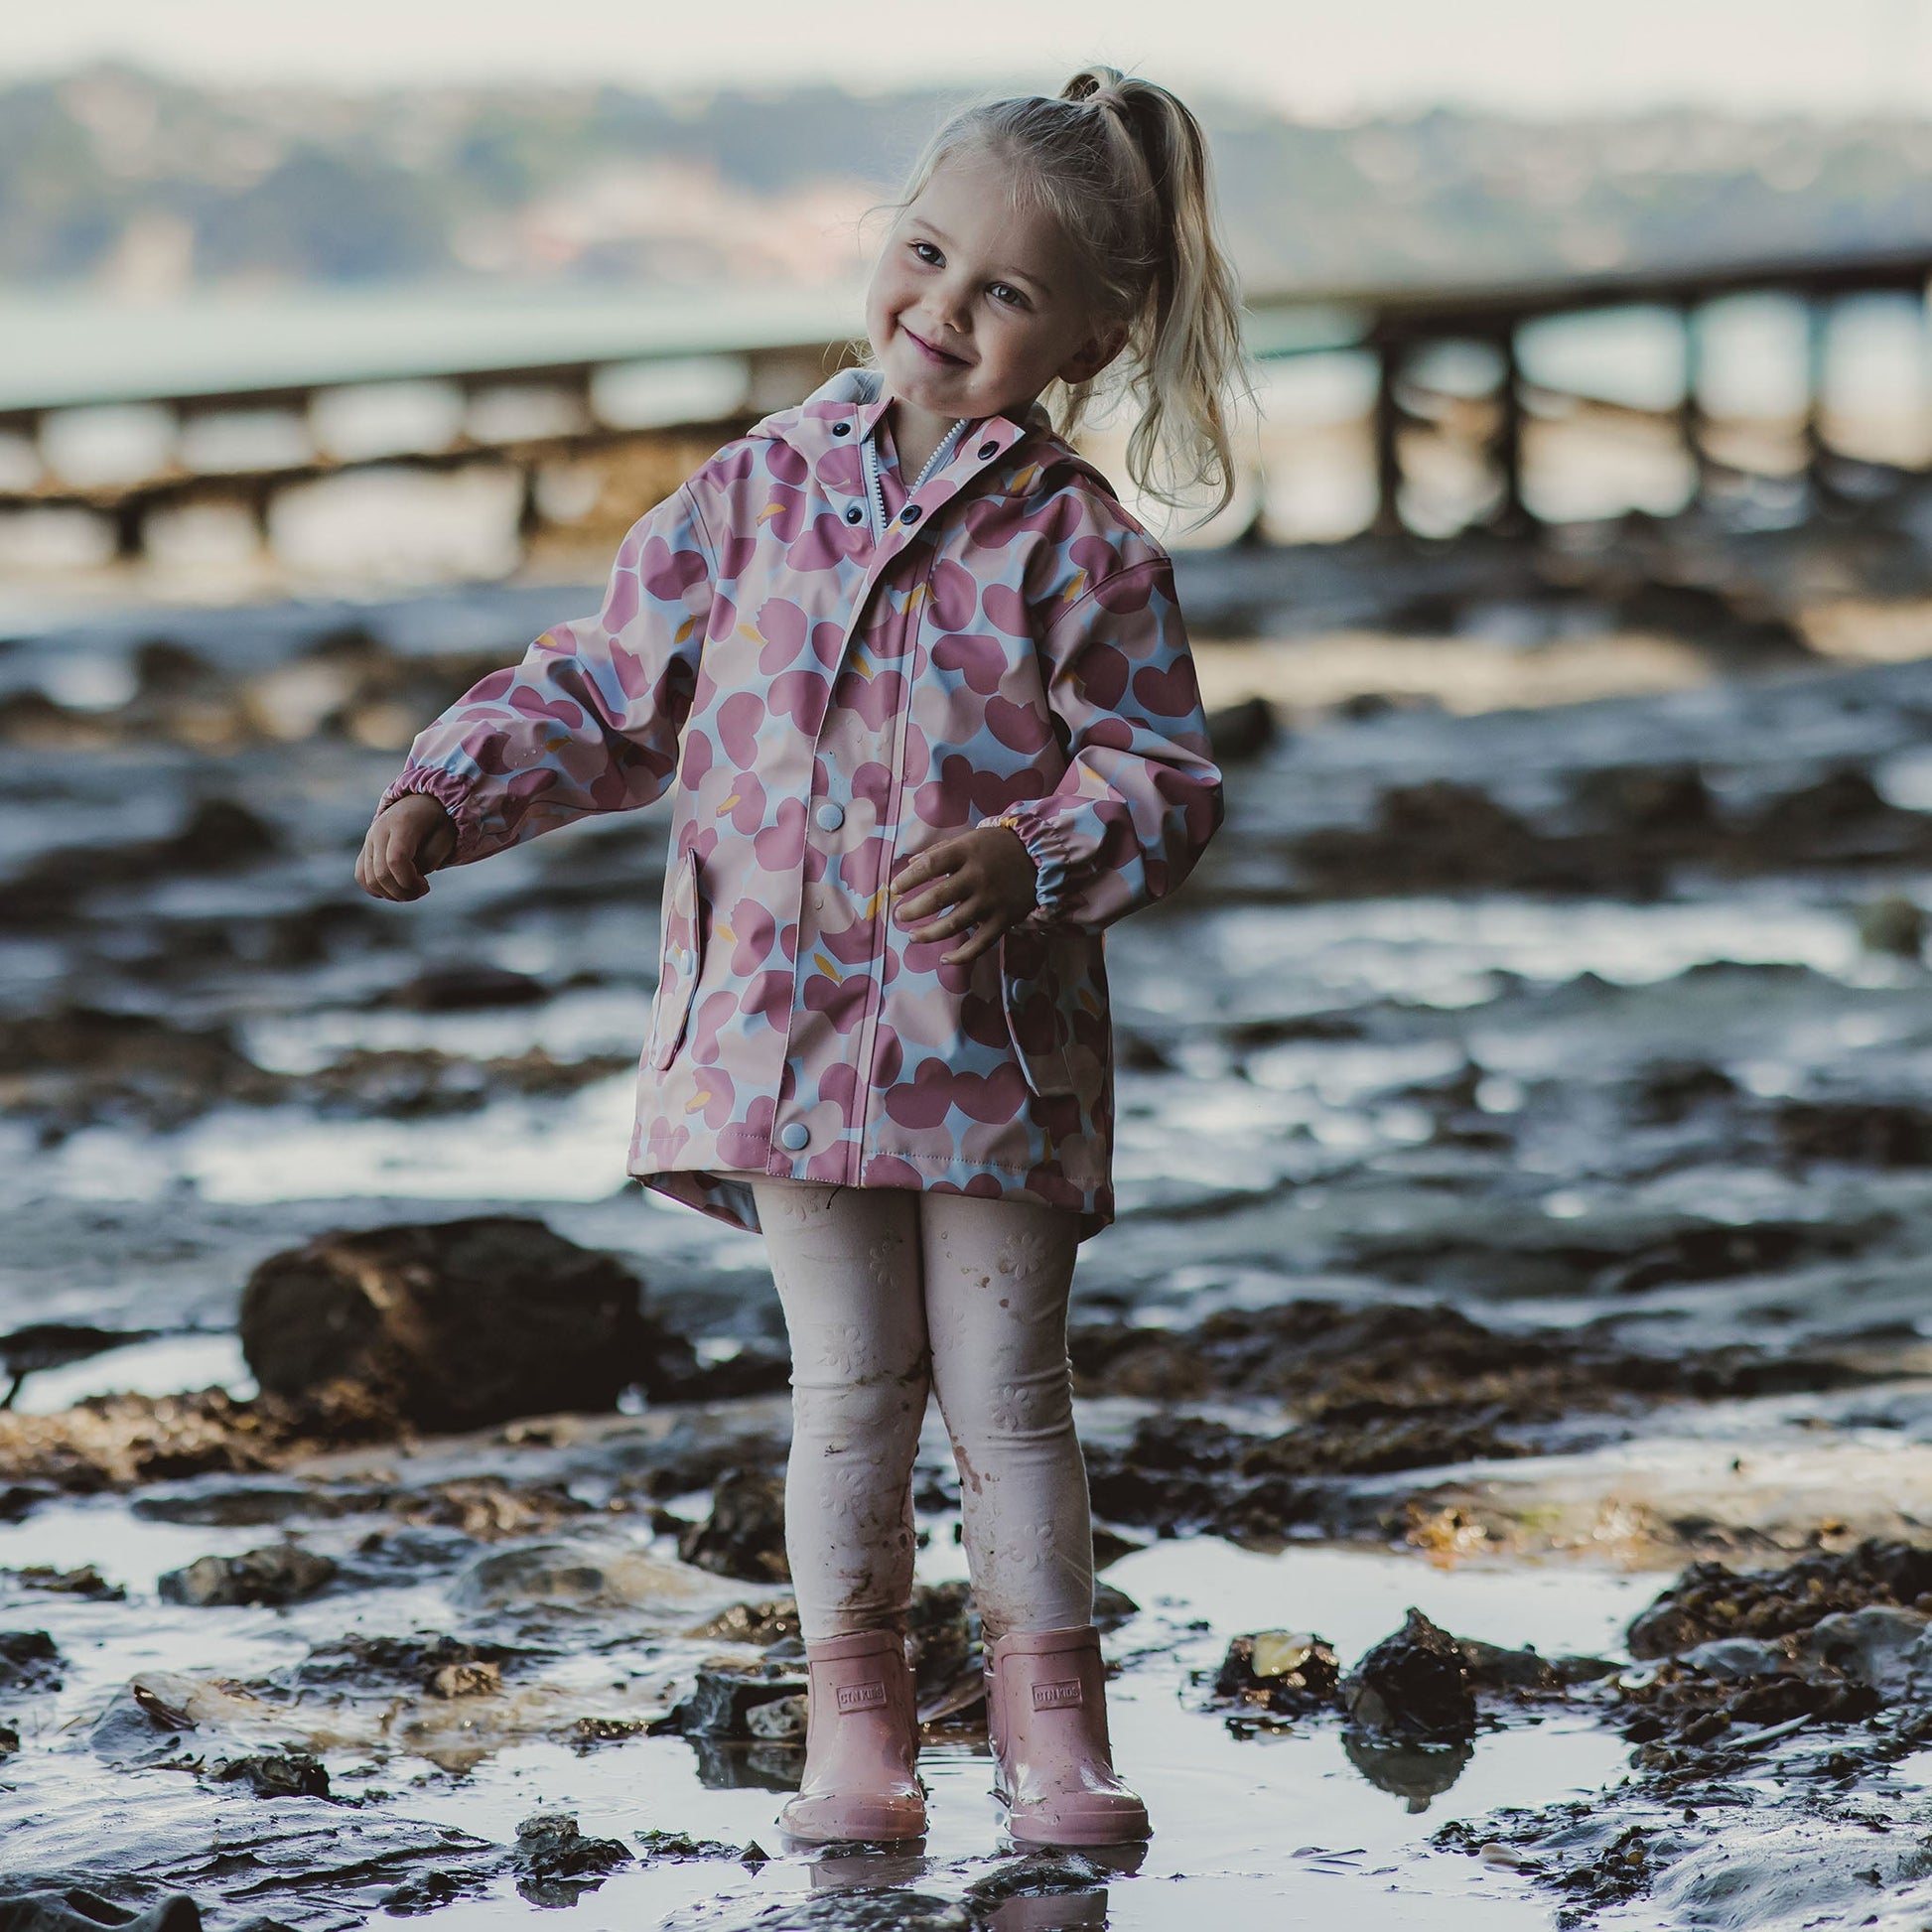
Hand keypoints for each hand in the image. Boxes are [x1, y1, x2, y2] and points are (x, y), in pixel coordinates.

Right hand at [356, 794, 457, 901]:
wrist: (420, 803)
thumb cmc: (437, 822)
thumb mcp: (445, 838)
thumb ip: (430, 859)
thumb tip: (410, 878)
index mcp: (402, 824)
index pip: (396, 860)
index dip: (409, 881)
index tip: (426, 886)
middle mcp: (379, 830)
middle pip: (380, 874)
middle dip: (403, 892)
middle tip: (421, 891)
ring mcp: (369, 839)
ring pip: (367, 878)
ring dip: (390, 894)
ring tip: (410, 891)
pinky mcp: (365, 849)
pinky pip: (361, 876)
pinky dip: (376, 889)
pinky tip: (395, 889)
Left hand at [889, 826, 1037, 964]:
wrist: (1040, 857)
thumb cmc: (996, 847)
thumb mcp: (968, 840)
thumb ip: (939, 852)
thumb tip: (910, 866)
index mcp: (966, 853)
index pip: (929, 866)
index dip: (908, 879)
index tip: (894, 888)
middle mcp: (977, 877)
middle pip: (937, 898)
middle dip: (913, 910)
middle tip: (899, 916)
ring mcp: (991, 901)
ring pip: (954, 924)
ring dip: (928, 934)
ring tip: (913, 936)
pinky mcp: (1004, 920)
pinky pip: (980, 944)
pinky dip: (961, 956)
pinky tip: (944, 959)